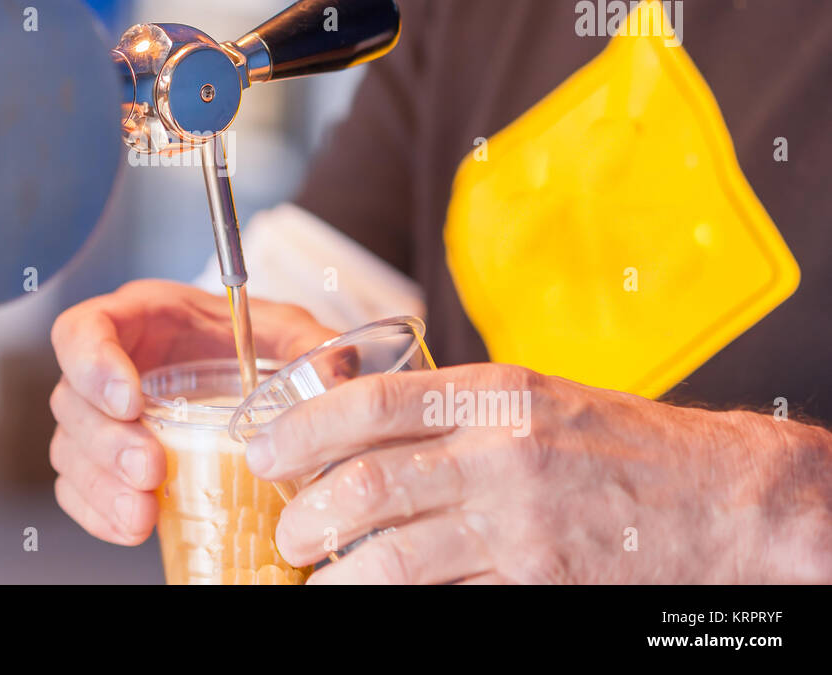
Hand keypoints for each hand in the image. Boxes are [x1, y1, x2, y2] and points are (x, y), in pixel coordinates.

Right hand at [48, 279, 337, 545]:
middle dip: (105, 440)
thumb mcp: (289, 333)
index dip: (93, 363)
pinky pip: (79, 489)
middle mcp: (114, 364)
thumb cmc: (257, 344)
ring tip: (144, 512)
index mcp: (142, 318)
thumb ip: (312, 343)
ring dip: (101, 485)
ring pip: (70, 449)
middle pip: (72, 398)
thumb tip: (342, 368)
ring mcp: (105, 416)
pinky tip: (135, 528)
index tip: (130, 400)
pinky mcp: (108, 462)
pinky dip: (100, 513)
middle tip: (150, 468)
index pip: (82, 329)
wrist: (255, 378)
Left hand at [248, 362, 831, 583]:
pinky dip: (399, 599)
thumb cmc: (624, 442)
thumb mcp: (536, 397)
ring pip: (395, 553)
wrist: (724, 499)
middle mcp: (501, 452)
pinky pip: (445, 595)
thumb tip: (360, 421)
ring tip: (316, 576)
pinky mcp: (538, 582)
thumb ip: (454, 407)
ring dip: (340, 572)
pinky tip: (375, 596)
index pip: (371, 403)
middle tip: (286, 529)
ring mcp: (519, 524)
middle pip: (369, 481)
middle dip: (308, 511)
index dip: (303, 427)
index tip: (267, 449)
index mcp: (495, 392)